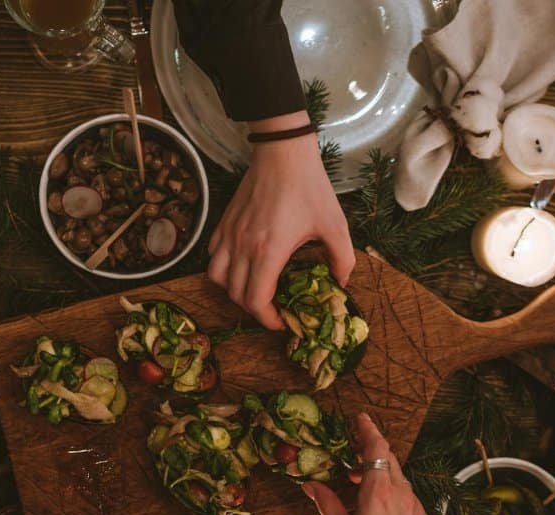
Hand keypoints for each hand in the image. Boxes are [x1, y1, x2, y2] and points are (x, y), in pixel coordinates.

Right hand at [207, 111, 354, 329]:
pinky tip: (240, 263)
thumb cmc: (309, 187)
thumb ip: (342, 259)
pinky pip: (212, 255)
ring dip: (232, 290)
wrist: (283, 152)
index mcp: (269, 252)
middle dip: (253, 308)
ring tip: (252, 287)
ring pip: (217, 277)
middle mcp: (243, 247)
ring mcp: (230, 234)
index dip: (267, 319)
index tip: (281, 320)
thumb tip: (341, 282)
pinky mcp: (224, 222)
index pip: (255, 301)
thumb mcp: (336, 225)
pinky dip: (222, 267)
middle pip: (235, 295)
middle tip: (272, 307)